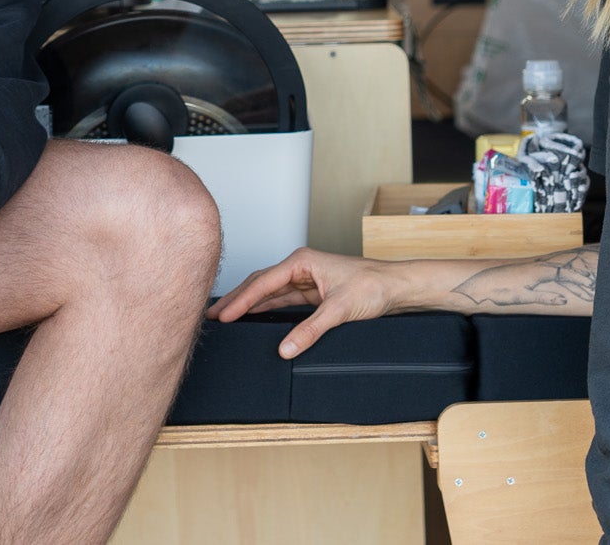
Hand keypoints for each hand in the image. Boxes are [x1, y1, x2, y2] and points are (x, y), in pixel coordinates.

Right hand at [206, 248, 400, 357]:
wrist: (397, 288)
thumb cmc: (374, 287)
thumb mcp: (340, 310)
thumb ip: (311, 330)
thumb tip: (286, 348)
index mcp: (302, 262)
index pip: (263, 282)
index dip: (241, 300)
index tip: (223, 315)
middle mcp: (300, 267)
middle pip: (260, 284)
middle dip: (236, 300)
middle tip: (213, 316)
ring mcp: (306, 279)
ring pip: (269, 292)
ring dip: (249, 304)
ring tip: (225, 316)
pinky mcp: (313, 293)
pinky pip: (282, 300)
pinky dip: (266, 308)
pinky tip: (253, 316)